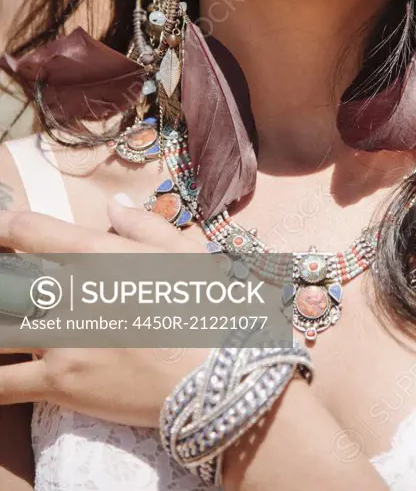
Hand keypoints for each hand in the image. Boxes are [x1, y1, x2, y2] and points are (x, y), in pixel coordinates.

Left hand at [0, 200, 209, 425]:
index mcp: (97, 253)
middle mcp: (70, 290)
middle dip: (2, 280)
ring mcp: (60, 339)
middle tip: (7, 286)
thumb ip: (143, 225)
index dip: (3, 227)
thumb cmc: (207, 305)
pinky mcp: (59, 383)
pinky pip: (3, 384)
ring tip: (7, 323)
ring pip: (0, 329)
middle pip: (6, 281)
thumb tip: (113, 207)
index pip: (29, 230)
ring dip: (1, 324)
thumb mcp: (184, 252)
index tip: (0, 230)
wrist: (218, 372)